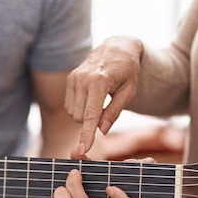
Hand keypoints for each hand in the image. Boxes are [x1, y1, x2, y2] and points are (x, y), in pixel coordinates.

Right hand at [65, 35, 143, 153]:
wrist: (117, 48)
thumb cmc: (127, 71)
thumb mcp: (128, 92)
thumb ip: (114, 112)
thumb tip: (101, 130)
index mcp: (99, 82)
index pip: (90, 115)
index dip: (87, 134)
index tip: (83, 149)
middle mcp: (82, 79)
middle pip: (80, 117)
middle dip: (91, 121)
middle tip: (106, 109)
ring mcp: (74, 78)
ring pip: (73, 113)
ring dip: (85, 114)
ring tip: (99, 100)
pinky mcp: (69, 79)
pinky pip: (69, 106)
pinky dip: (79, 108)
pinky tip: (91, 97)